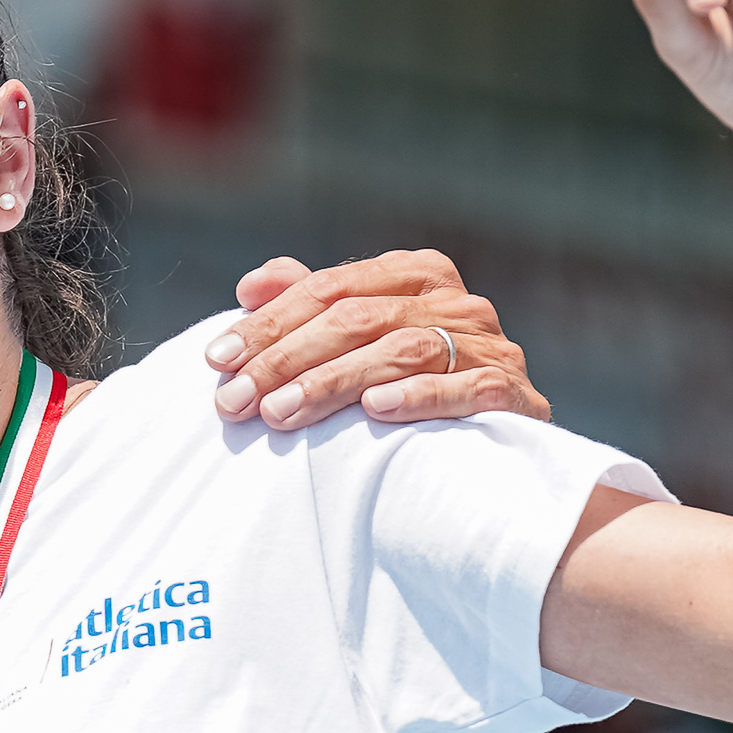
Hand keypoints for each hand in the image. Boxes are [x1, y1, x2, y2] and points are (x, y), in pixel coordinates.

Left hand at [210, 251, 547, 427]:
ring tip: (280, 414)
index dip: (269, 323)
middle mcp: (457, 301)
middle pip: (357, 318)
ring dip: (334, 382)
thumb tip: (250, 285)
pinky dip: (420, 396)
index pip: (329, 288)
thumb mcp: (358, 341)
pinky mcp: (515, 394)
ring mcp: (492, 345)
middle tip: (235, 401)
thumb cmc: (412, 389)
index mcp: (416, 274)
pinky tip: (375, 410)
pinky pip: (467, 387)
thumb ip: (310, 304)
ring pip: (402, 349)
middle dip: (286, 359)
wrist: (500, 458)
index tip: (217, 360)